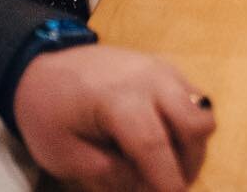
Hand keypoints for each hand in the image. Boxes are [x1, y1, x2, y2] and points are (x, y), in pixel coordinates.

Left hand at [13, 44, 214, 191]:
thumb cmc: (48, 113)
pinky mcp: (167, 69)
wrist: (44, 65)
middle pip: (195, 123)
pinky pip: (194, 99)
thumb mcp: (64, 155)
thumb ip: (107, 174)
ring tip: (167, 166)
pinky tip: (165, 141)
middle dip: (190, 163)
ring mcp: (163, 70)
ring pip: (202, 109)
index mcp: (119, 100)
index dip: (167, 179)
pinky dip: (188, 126)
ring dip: (193, 145)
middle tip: (168, 186)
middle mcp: (151, 79)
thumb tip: (144, 185)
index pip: (154, 145)